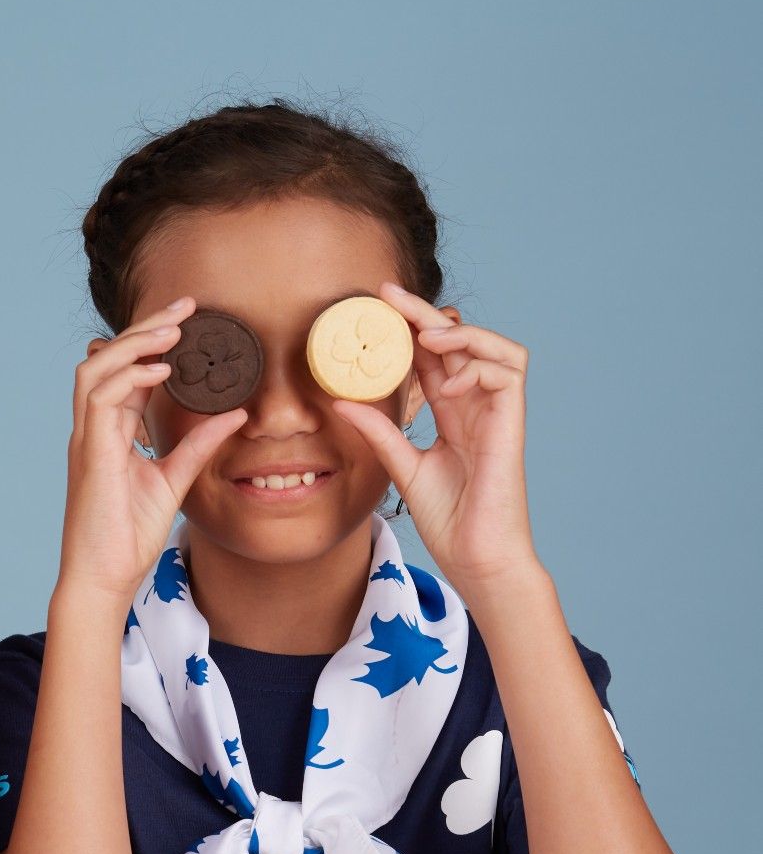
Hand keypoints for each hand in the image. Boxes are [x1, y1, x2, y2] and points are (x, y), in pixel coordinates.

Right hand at [60, 298, 247, 603]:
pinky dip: (129, 377)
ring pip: (95, 368)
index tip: (187, 318)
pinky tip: (161, 371)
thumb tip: (236, 415)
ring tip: (172, 330)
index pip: (124, 372)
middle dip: (143, 327)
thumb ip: (200, 445)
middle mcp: (93, 429)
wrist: (104, 577)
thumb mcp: (174, 480)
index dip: (151, 341)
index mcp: (109, 433)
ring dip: (133, 344)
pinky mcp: (90, 455)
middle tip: (184, 306)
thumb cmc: (128, 536)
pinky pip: (101, 400)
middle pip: (105, 358)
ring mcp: (87, 440)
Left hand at [332, 282, 540, 595]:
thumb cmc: (449, 519)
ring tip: (426, 336)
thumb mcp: (402, 468)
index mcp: (452, 413)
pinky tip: (452, 382)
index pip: (432, 359)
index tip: (375, 309)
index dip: (408, 331)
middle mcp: (476, 407)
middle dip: (426, 315)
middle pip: (459, 344)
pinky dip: (480, 366)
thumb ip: (379, 432)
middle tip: (388, 295)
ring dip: (463, 334)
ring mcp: (497, 414)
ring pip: (496, 348)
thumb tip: (341, 402)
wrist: (476, 558)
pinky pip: (508, 374)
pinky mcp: (512, 426)